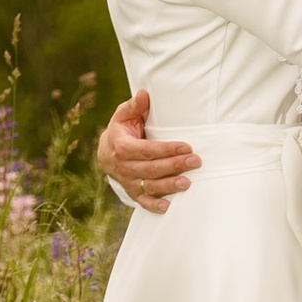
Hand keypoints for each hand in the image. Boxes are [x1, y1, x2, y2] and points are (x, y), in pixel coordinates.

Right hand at [97, 88, 200, 212]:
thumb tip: (143, 94)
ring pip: (149, 186)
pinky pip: (143, 202)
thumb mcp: (123, 115)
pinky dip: (155, 206)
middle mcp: (122, 166)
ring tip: (188, 183)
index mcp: (121, 146)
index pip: (146, 150)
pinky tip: (169, 207)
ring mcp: (127, 181)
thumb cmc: (121, 130)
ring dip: (169, 186)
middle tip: (195, 161)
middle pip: (150, 169)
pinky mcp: (132, 192)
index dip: (166, 149)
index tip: (186, 146)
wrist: (106, 152)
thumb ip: (134, 106)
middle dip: (174, 166)